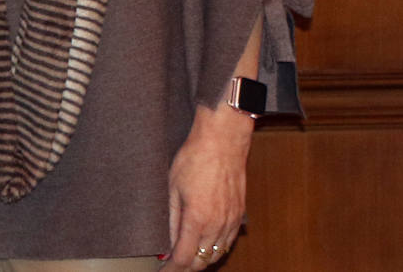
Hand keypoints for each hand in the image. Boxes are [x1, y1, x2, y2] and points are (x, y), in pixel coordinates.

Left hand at [163, 103, 253, 269]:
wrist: (223, 142)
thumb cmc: (195, 158)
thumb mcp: (172, 186)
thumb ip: (170, 217)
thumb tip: (166, 240)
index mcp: (197, 219)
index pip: (184, 257)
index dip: (172, 269)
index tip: (163, 271)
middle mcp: (217, 225)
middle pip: (202, 261)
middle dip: (186, 267)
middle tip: (172, 266)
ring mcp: (231, 221)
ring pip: (217, 254)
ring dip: (202, 260)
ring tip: (186, 258)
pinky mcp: (239, 215)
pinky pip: (228, 242)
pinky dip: (216, 249)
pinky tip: (207, 246)